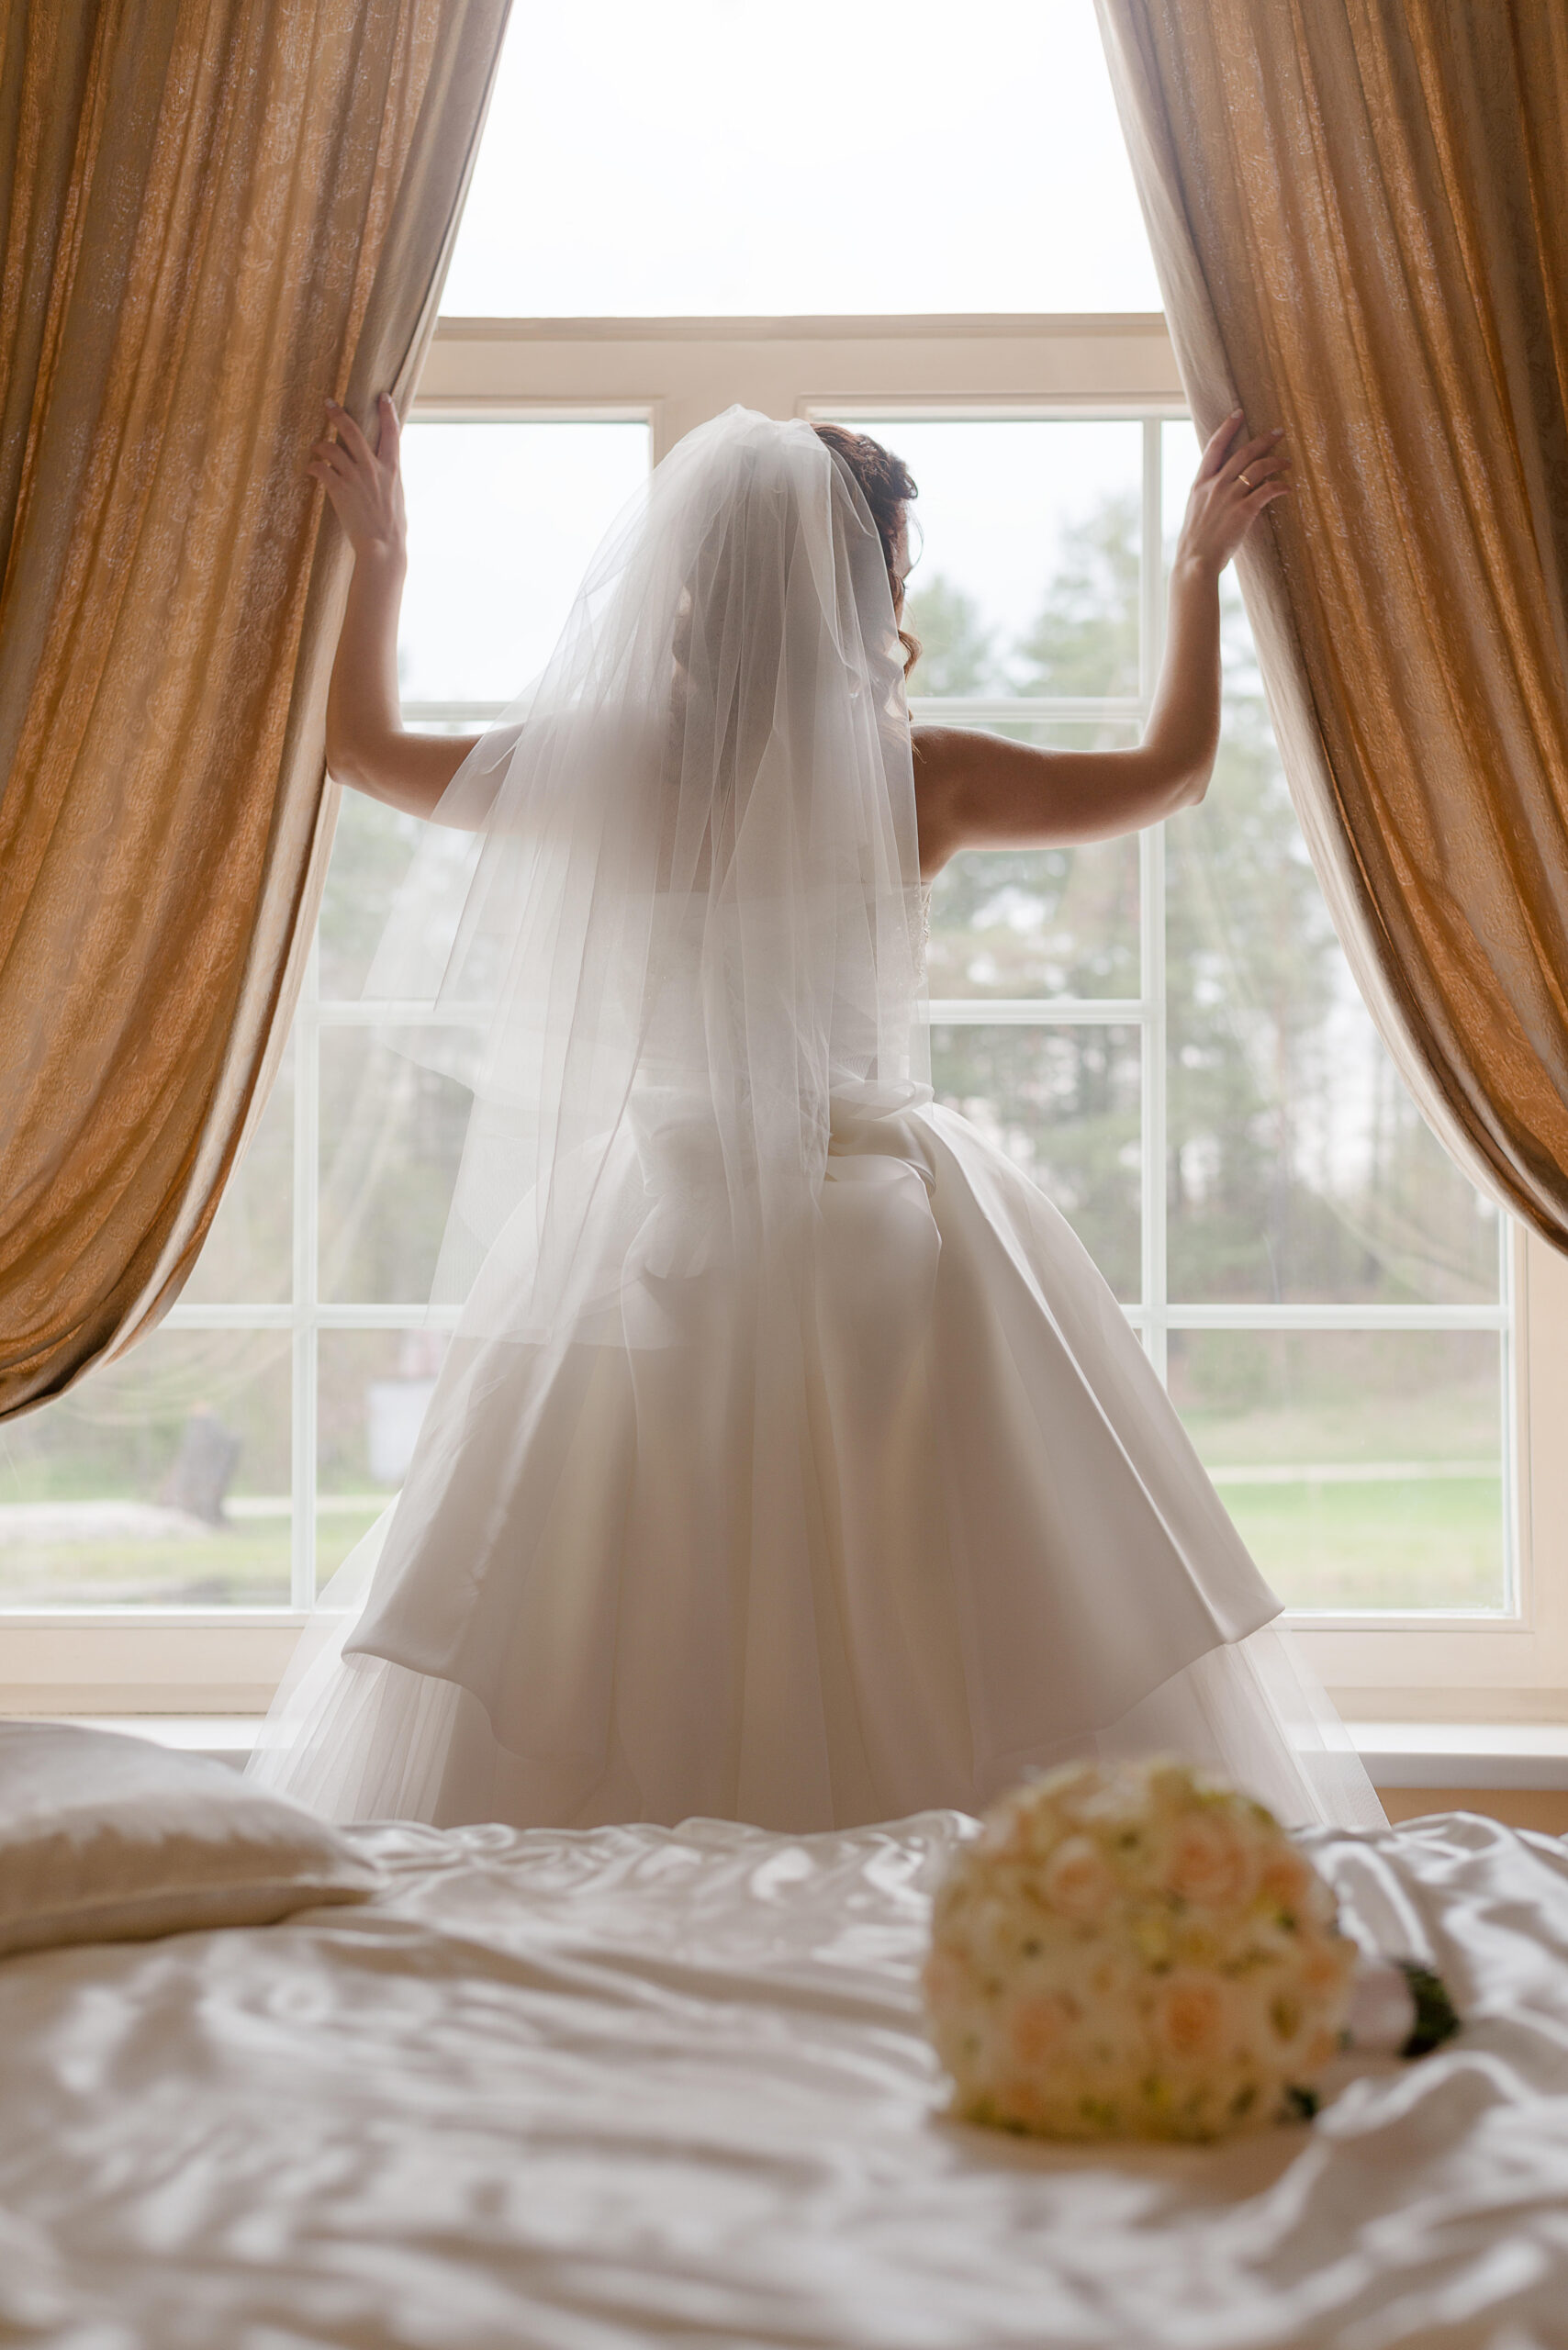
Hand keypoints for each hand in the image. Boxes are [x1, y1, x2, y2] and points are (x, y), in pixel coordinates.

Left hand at [308, 392, 405, 563]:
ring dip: (320, 445)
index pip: (392, 433)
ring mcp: (355, 478)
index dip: (387, 412)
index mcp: (392, 469)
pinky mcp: (339, 490)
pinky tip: (310, 469)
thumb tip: (388, 474)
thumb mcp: (397, 497)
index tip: (382, 396)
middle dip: (338, 414)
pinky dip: (313, 466)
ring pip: (331, 448)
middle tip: (328, 403)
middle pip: (353, 431)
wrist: (382, 547)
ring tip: (316, 447)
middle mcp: (373, 468)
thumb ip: (390, 480)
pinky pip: (320, 469)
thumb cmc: (392, 529)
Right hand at [1174, 410, 1291, 577]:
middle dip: (1264, 439)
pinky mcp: (1243, 511)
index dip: (1227, 427)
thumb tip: (1222, 490)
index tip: (1239, 413)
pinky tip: (1288, 489)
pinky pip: (1267, 491)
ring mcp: (1229, 497)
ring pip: (1258, 468)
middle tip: (1279, 432)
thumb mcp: (1196, 512)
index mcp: (1201, 484)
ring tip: (1288, 463)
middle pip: (1243, 452)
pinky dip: (1280, 487)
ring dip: (1277, 462)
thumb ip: (1209, 496)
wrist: (1195, 562)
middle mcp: (1215, 485)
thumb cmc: (1196, 543)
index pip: (1214, 447)